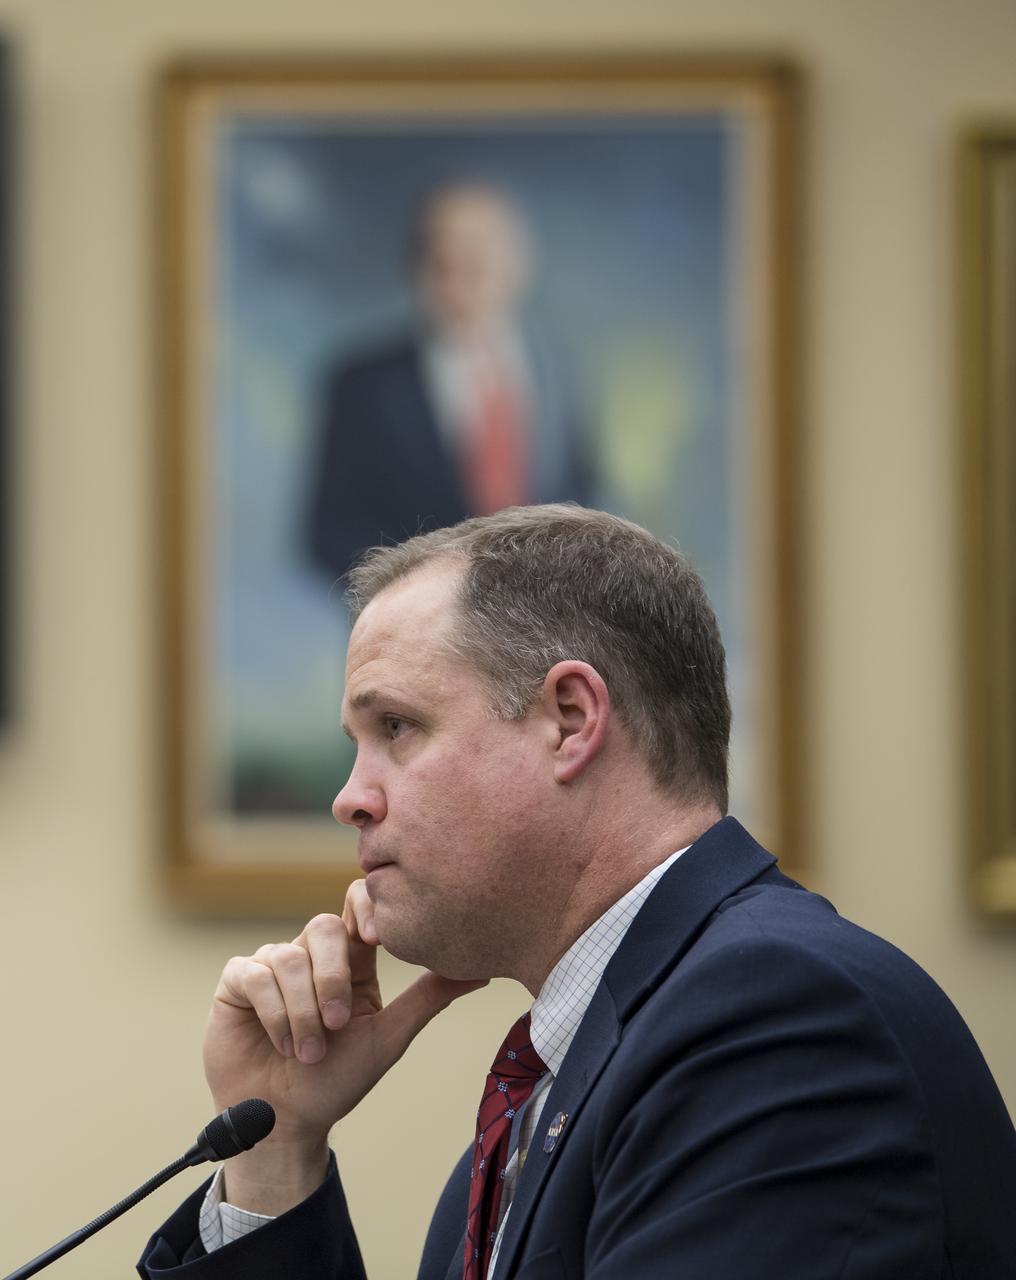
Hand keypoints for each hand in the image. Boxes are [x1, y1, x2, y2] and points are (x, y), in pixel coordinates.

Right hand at [203, 880, 485, 1211]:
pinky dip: (274, 1013)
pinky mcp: (237, 982)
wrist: (286, 1124)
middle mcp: (309, 955)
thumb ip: (430, 996)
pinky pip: (254, 974)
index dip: (365, 909)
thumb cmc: (338, 1081)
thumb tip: (483, 970)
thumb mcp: (390, 1036)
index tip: (375, 938)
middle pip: (322, 926)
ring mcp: (270, 965)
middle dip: (332, 979)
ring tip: (308, 1051)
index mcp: (350, 960)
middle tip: (338, 1025)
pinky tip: (279, 1043)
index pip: (357, 903)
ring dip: (303, 1012)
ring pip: (288, 957)